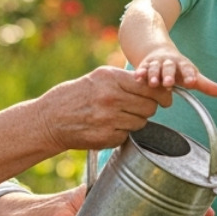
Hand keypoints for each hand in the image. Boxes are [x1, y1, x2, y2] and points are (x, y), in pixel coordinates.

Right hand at [36, 65, 170, 153]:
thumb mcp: (100, 77)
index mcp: (111, 79)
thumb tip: (157, 86)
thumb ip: (127, 80)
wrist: (51, 118)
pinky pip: (127, 136)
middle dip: (146, 108)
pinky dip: (122, 133)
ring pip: (141, 123)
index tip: (165, 98)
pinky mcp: (106, 137)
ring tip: (117, 116)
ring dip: (134, 121)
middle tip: (135, 108)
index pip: (150, 88)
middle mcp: (111, 98)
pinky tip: (107, 126)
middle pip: (150, 107)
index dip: (161, 94)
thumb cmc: (77, 95)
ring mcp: (108, 119)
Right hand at [131, 46, 216, 96]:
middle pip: (169, 67)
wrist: (157, 52)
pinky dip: (140, 72)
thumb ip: (205, 85)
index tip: (191, 82)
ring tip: (153, 83)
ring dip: (153, 75)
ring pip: (155, 68)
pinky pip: (142, 68)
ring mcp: (156, 63)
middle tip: (169, 83)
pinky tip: (138, 78)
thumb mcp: (191, 75)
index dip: (189, 75)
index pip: (187, 69)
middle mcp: (169, 62)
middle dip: (169, 75)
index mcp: (183, 65)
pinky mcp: (144, 65)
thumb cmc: (177, 69)